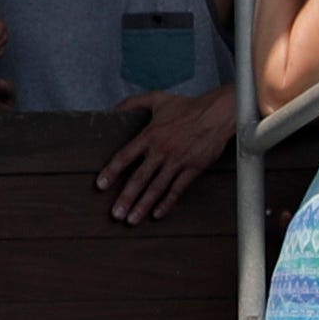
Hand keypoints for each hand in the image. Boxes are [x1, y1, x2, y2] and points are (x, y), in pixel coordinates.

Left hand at [95, 82, 237, 223]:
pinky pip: (177, 189)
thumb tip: (113, 109)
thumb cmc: (187, 106)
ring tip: (131, 220)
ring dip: (143, 205)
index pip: (125, 156)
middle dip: (125, 198)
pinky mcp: (193, 168)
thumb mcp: (157, 99)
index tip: (100, 186)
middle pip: (139, 178)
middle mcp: (161, 150)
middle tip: (115, 214)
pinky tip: (157, 214)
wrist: (218, 114)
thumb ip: (133, 103)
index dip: (111, 171)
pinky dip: (167, 203)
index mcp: (149, 135)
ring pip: (156, 188)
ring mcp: (177, 161)